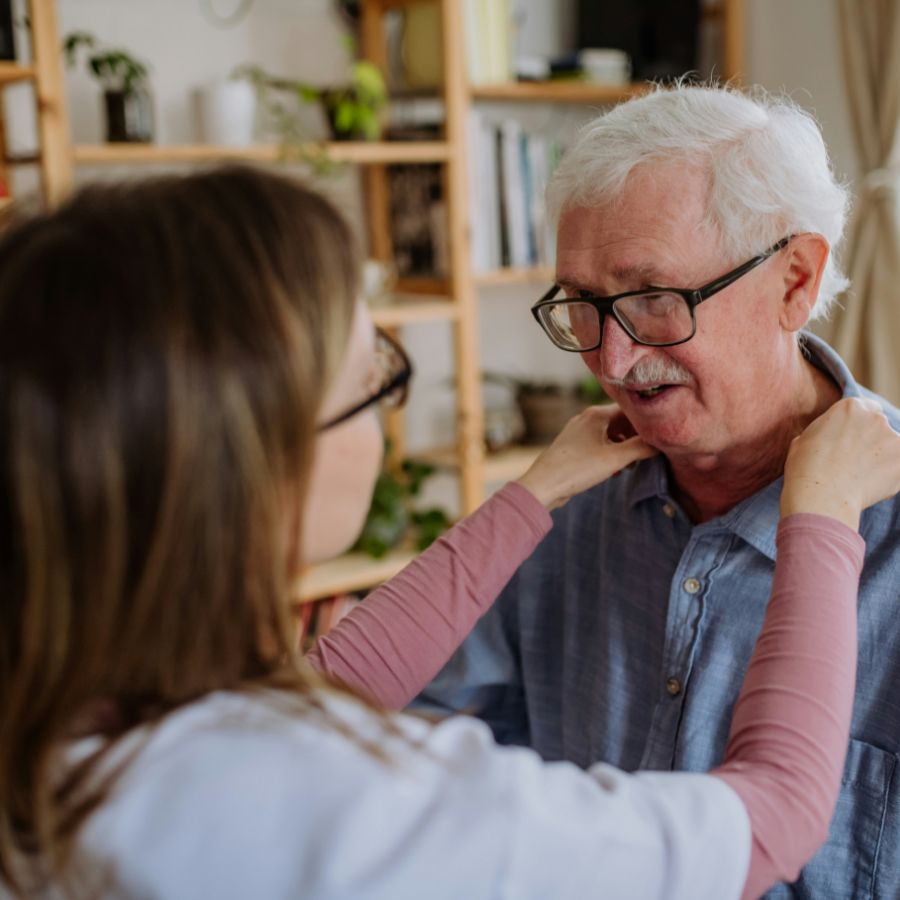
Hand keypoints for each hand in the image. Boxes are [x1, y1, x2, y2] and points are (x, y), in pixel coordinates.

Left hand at [516, 404, 656, 509]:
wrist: (542, 486)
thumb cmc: (577, 469)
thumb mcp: (614, 459)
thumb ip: (640, 448)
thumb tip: (661, 442)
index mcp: (596, 414)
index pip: (630, 409)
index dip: (646, 422)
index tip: (660, 435)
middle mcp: (586, 418)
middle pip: (620, 421)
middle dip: (635, 436)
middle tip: (648, 452)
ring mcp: (578, 433)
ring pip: (609, 435)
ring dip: (624, 447)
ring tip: (633, 464)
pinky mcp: (573, 447)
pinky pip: (598, 445)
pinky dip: (610, 454)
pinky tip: (615, 470)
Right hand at [781, 397, 899, 529]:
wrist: (820, 496)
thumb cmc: (805, 468)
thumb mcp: (805, 438)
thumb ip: (826, 430)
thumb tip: (829, 436)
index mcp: (850, 408)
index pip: (867, 409)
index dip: (859, 425)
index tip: (852, 439)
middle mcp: (876, 418)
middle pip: (880, 427)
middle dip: (871, 441)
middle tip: (852, 461)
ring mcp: (893, 440)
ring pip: (890, 448)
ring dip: (880, 459)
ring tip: (858, 477)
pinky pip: (897, 468)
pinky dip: (888, 476)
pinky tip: (868, 486)